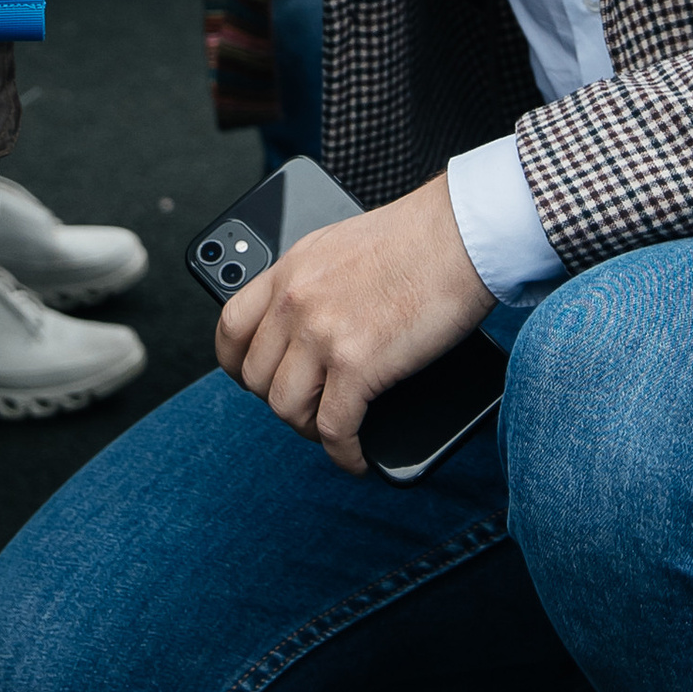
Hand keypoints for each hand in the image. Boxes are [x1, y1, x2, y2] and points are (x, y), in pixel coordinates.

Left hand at [216, 172, 491, 475]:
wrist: (462, 234)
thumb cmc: (418, 237)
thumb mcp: (340, 247)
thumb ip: (314, 283)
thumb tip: (310, 326)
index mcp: (289, 270)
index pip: (231, 326)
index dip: (236, 364)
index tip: (251, 379)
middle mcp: (296, 301)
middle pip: (256, 377)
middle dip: (280, 401)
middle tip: (309, 407)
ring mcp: (322, 333)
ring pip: (286, 409)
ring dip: (309, 429)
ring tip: (334, 431)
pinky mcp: (358, 363)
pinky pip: (334, 429)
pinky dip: (344, 454)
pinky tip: (357, 458)